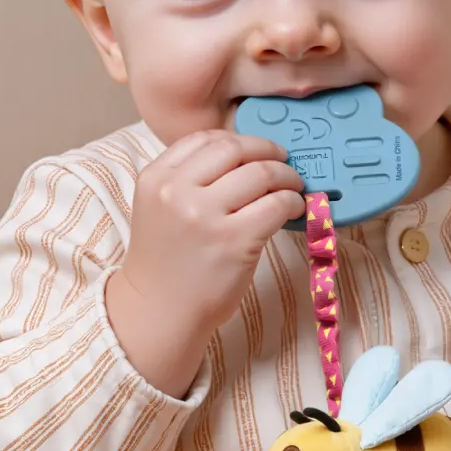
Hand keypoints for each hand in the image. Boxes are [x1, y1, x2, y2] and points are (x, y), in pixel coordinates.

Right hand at [106, 131, 302, 394]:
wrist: (159, 311)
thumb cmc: (167, 262)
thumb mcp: (160, 207)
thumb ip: (188, 179)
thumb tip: (245, 156)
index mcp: (156, 178)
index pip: (204, 139)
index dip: (239, 140)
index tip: (256, 150)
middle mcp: (176, 192)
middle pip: (235, 149)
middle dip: (267, 151)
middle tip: (283, 163)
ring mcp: (205, 216)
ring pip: (261, 173)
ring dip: (286, 176)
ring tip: (293, 187)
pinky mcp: (235, 240)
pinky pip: (276, 204)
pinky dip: (293, 202)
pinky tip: (295, 208)